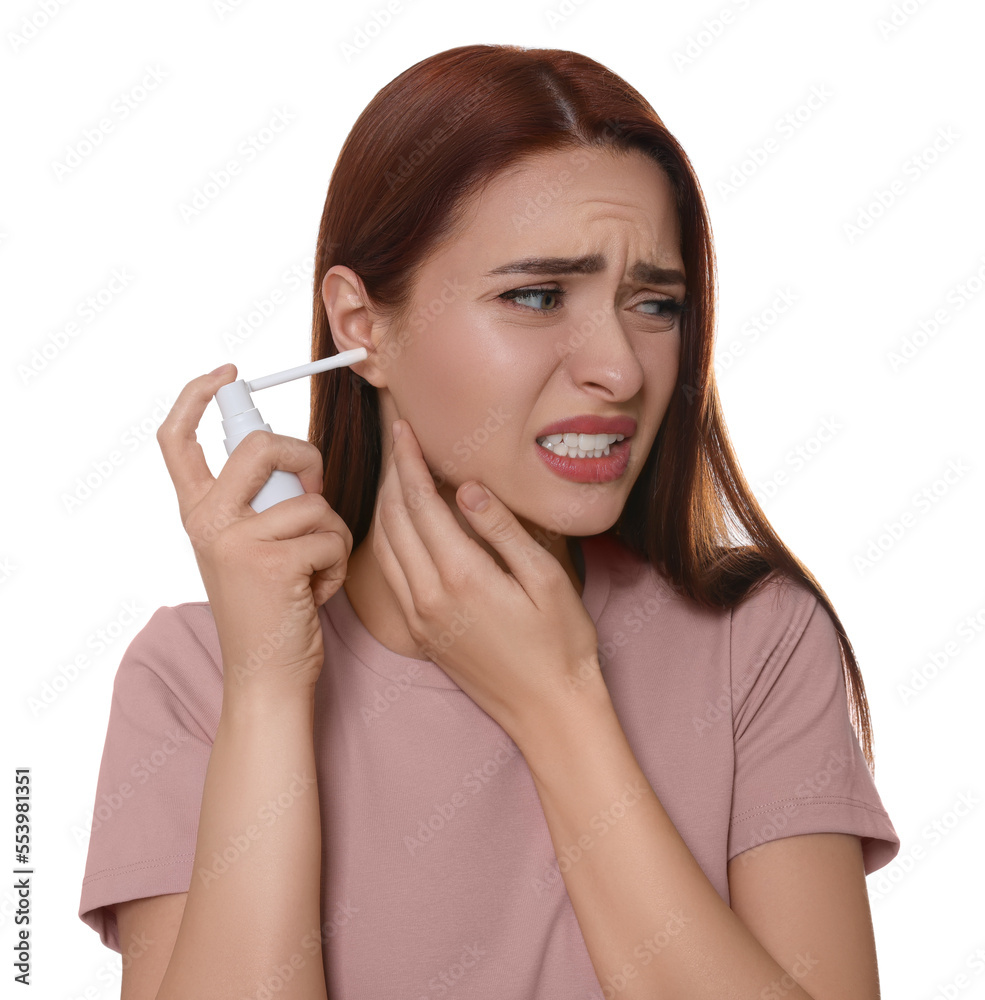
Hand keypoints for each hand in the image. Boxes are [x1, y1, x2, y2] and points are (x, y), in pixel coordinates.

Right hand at [156, 365, 352, 697]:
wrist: (266, 678)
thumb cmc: (270, 610)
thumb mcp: (247, 549)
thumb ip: (258, 503)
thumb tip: (297, 457)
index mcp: (197, 515)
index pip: (175, 439)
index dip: (197, 395)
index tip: (227, 373)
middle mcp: (207, 522)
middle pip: (259, 445)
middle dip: (304, 456)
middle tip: (316, 489)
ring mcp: (236, 541)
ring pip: (312, 500)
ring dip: (330, 534)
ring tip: (313, 570)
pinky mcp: (273, 561)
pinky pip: (331, 534)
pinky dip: (338, 561)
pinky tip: (316, 590)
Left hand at [372, 418, 600, 739]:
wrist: (548, 710)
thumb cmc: (560, 644)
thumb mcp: (546, 579)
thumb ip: (502, 530)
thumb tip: (466, 488)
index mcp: (461, 577)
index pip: (420, 502)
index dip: (408, 461)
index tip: (404, 428)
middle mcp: (429, 596)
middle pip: (392, 519)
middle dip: (390, 473)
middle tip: (397, 440)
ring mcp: (419, 617)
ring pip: (382, 547)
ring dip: (383, 505)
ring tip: (396, 473)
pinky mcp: (419, 632)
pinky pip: (388, 575)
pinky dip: (386, 539)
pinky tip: (400, 524)